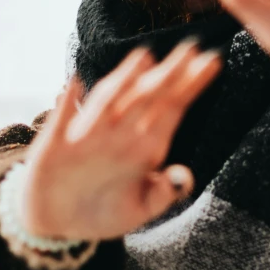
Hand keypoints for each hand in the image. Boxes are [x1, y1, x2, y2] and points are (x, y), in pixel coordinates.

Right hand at [20, 40, 221, 240]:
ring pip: (109, 101)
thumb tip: (184, 177)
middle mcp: (119, 134)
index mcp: (144, 146)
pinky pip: (62, 122)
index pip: (172, 108)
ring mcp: (87, 137)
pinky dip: (67, 105)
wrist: (57, 222)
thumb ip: (162, 195)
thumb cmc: (103, 212)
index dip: (190, 85)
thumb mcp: (138, 211)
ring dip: (124, 79)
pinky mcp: (55, 146)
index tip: (213, 62)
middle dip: (169, 73)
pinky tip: (75, 84)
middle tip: (192, 47)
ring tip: (144, 58)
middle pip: (147, 97)